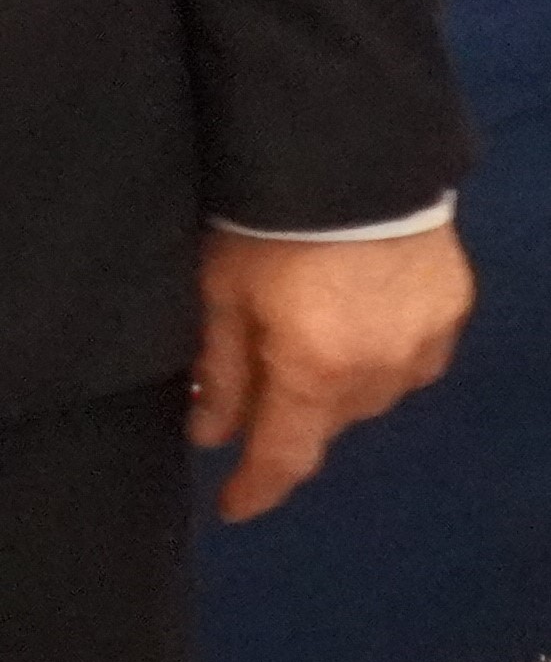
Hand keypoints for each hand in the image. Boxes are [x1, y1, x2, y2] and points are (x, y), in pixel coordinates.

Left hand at [188, 220, 472, 521]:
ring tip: (299, 337)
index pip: (286, 456)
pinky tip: (349, 319)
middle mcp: (381, 373)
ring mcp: (425, 344)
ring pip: (371, 394)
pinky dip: (374, 353)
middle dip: (287, 414)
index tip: (231, 509)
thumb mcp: (222, 290)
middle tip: (251, 385)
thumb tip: (209, 434)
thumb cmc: (265, 218)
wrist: (351, 152)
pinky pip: (407, 357)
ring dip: (332, 384)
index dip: (256, 488)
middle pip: (326, 421)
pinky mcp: (452, 310)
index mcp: (317, 372)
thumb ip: (221, 370)